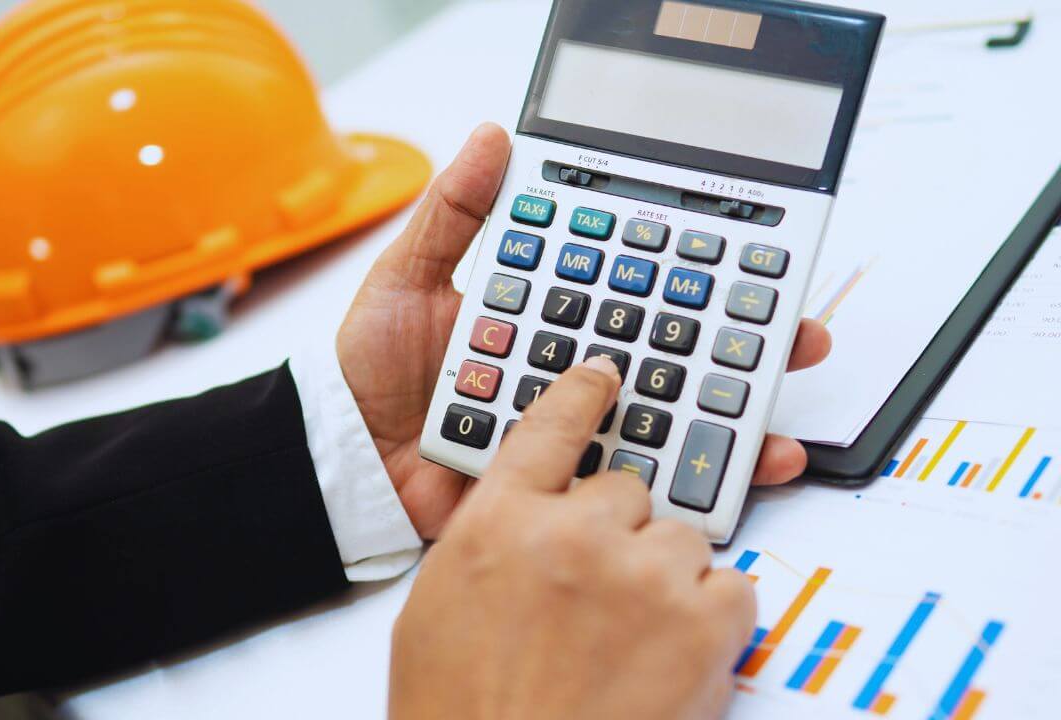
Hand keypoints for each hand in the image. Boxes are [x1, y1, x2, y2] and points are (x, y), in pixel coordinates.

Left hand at [337, 123, 831, 538]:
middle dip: (740, 345)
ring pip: (668, 418)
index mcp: (544, 316)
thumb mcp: (407, 278)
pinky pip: (634, 481)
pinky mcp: (565, 486)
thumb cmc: (371, 369)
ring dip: (735, 418)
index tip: (745, 260)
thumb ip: (454, 216)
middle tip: (793, 334)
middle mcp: (569, 371)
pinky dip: (692, 483)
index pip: (629, 289)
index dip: (686, 274)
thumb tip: (490, 137)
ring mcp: (572, 430)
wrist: (348, 460)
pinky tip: (735, 475)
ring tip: (781, 416)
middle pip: (670, 353)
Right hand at [389, 357, 754, 719]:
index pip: (549, 427)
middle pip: (627, 489)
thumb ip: (488, 542)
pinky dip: (713, 616)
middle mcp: (572, 531)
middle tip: (600, 596)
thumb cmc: (462, 711)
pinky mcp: (702, 622)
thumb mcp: (438, 608)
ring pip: (683, 537)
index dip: (581, 394)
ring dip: (666, 578)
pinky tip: (675, 655)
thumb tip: (526, 520)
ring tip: (633, 642)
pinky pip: (733, 586)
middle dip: (621, 534)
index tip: (604, 372)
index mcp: (498, 521)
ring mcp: (641, 572)